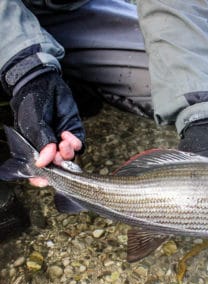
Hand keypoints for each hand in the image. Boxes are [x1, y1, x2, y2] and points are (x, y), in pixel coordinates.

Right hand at [9, 71, 84, 185]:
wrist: (43, 83)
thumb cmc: (32, 103)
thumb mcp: (33, 124)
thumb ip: (41, 143)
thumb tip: (44, 162)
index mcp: (34, 150)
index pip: (40, 170)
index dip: (43, 177)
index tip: (44, 180)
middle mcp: (49, 149)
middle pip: (58, 167)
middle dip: (59, 164)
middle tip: (58, 155)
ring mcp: (63, 143)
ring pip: (70, 158)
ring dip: (67, 154)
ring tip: (63, 142)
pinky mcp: (75, 134)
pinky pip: (79, 146)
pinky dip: (75, 143)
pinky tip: (67, 134)